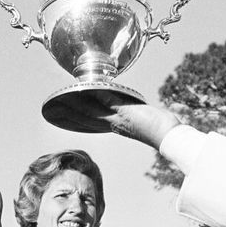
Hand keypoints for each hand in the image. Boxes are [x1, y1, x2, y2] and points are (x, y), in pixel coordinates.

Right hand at [51, 92, 180, 148]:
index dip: (78, 118)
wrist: (170, 138)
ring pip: (93, 110)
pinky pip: (108, 101)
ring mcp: (119, 118)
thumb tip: (137, 109)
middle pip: (87, 117)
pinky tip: (86, 89)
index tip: (65, 114)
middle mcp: (115, 124)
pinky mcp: (126, 112)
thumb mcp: (145, 120)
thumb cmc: (163, 130)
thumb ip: (136, 114)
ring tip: (63, 98)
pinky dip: (96, 95)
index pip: (94, 122)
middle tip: (55, 107)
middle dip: (70, 113)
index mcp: (118, 126)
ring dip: (77, 104)